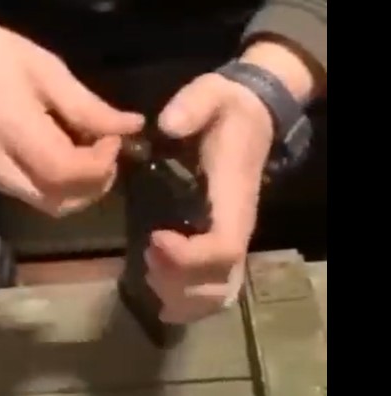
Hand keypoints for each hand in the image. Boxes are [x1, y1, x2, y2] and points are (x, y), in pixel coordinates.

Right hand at [0, 14, 142, 215]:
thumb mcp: (46, 68)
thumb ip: (88, 106)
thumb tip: (131, 127)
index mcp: (12, 128)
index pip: (66, 172)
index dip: (100, 164)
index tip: (115, 139)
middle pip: (58, 201)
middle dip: (93, 185)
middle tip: (106, 153)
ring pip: (45, 204)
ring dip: (75, 188)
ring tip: (85, 153)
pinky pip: (28, 193)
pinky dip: (54, 184)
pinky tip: (59, 154)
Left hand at [146, 40, 319, 323]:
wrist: (250, 113)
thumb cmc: (226, 109)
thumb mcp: (210, 94)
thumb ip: (191, 106)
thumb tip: (167, 124)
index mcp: (234, 198)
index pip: (224, 246)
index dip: (190, 256)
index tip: (155, 239)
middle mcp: (236, 226)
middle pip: (220, 282)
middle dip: (179, 283)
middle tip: (146, 257)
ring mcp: (229, 239)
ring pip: (216, 293)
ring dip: (180, 297)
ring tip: (148, 272)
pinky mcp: (216, 245)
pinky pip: (210, 290)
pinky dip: (185, 302)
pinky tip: (157, 290)